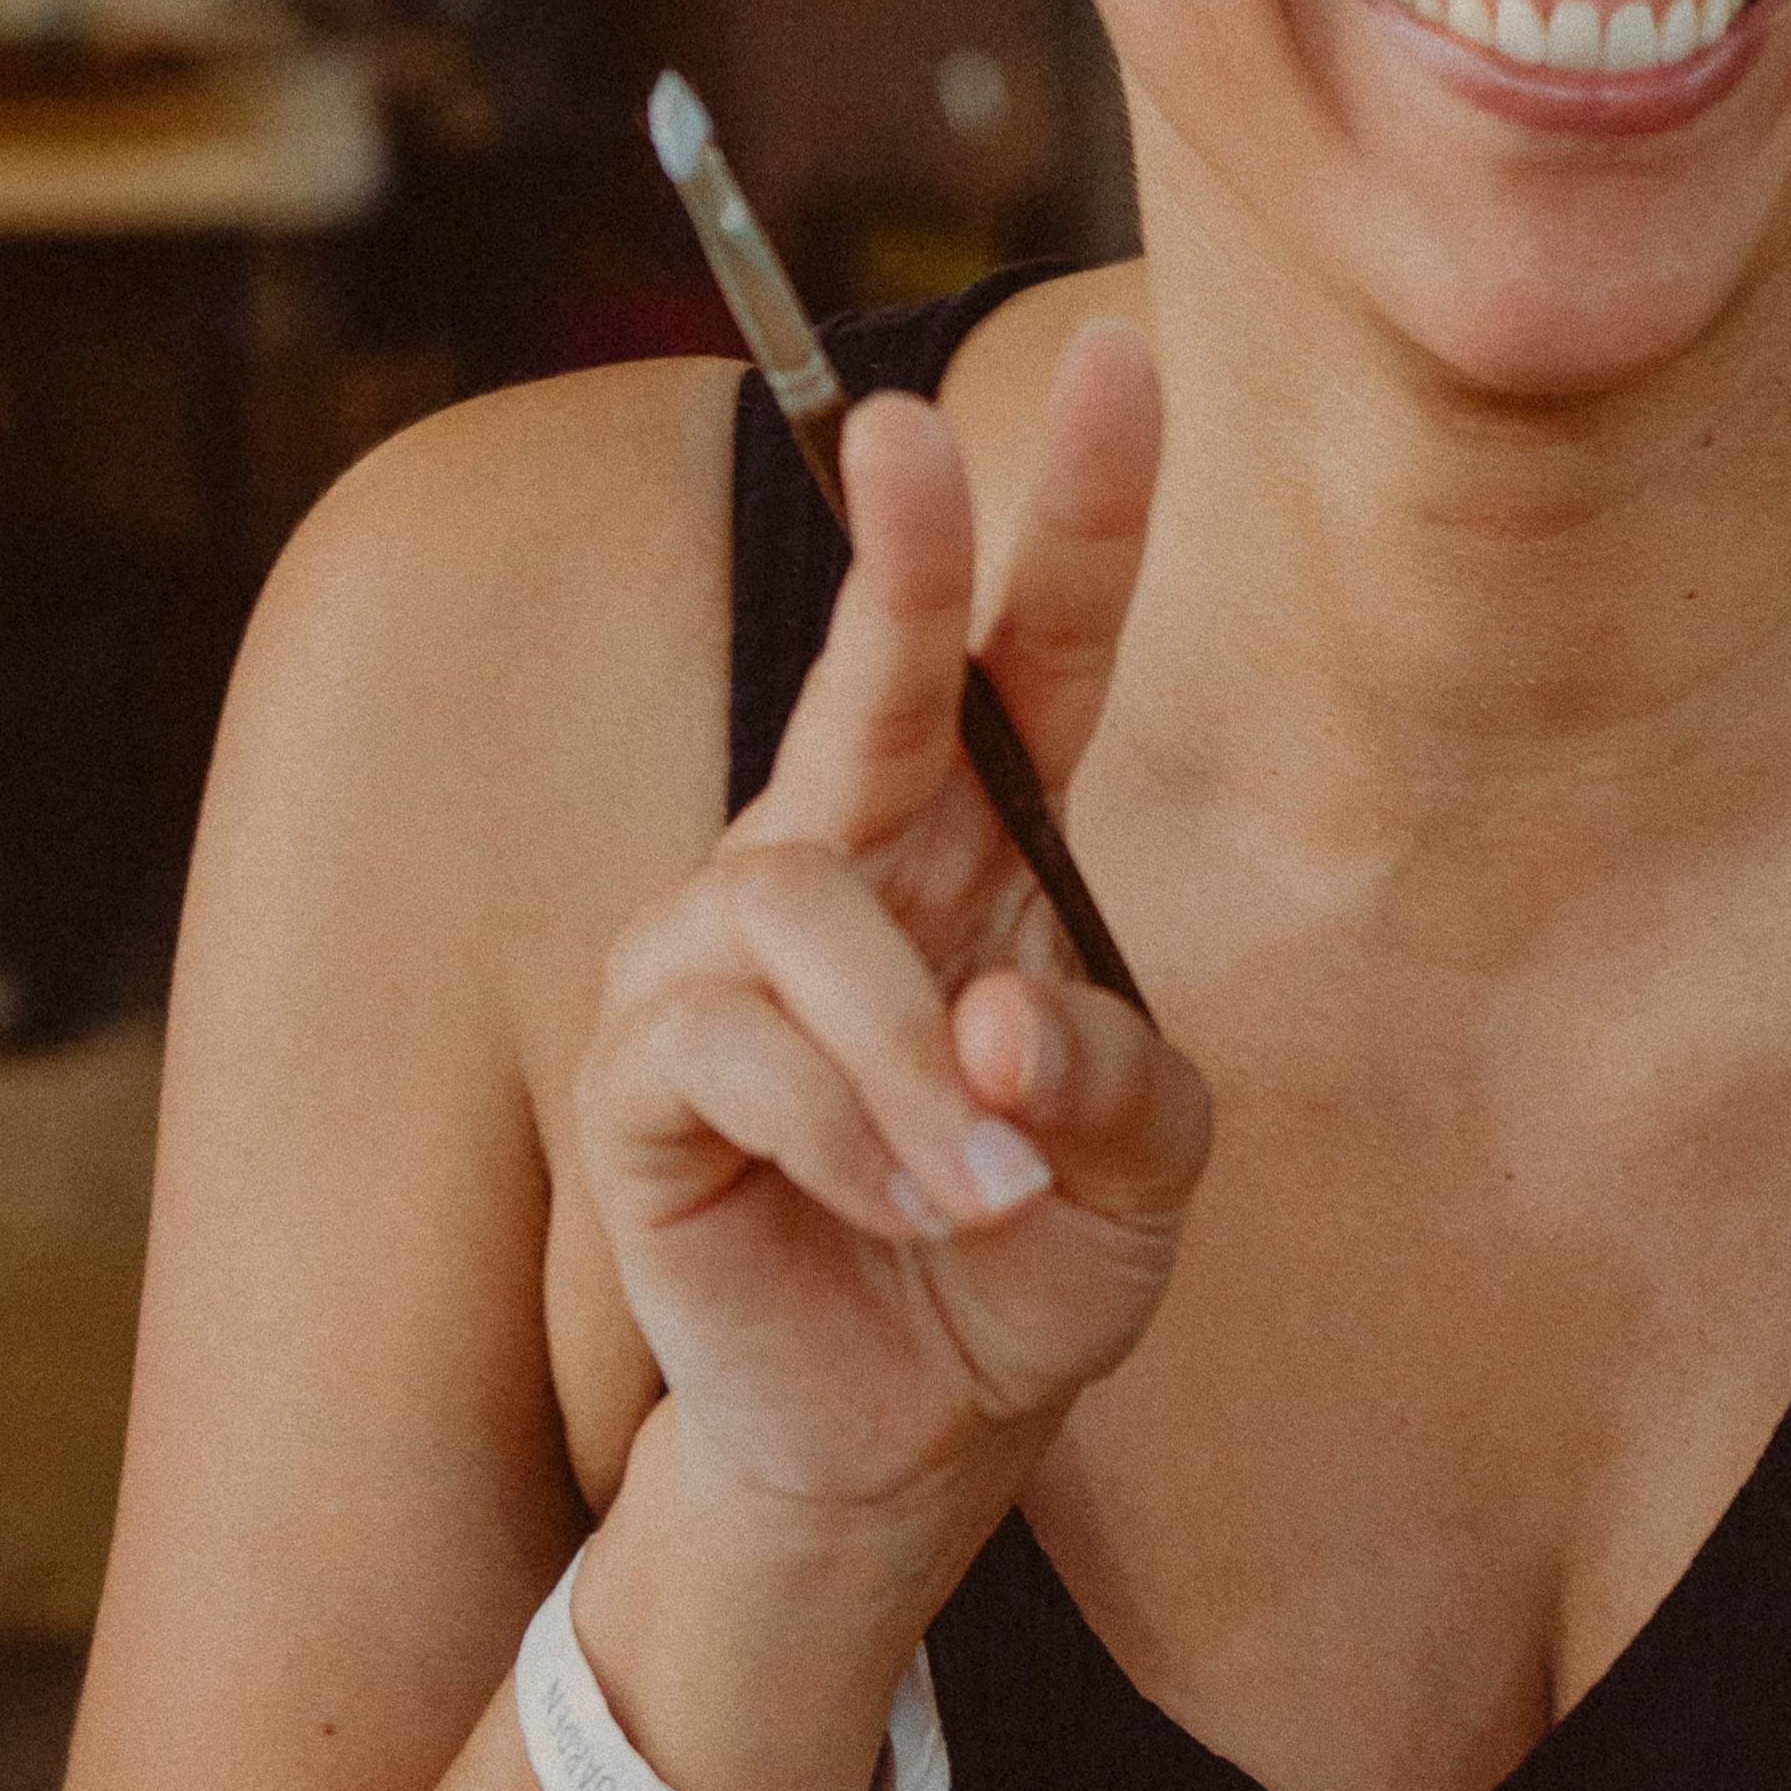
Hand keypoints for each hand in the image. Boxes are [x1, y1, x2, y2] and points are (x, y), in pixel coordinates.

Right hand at [576, 327, 1209, 1543]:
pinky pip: (737, 1049)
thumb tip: (1002, 1021)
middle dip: (896, 549)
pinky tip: (904, 1206)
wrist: (907, 1432)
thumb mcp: (1143, 1165)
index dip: (1081, 508)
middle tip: (899, 433)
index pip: (1036, 652)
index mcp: (989, 843)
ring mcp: (725, 948)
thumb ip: (1114, 1076)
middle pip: (872, 673)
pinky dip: (850, 1136)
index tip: (1129, 358)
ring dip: (913, 1057)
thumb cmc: (1028, 1250)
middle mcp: (850, 856)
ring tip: (987, 1184)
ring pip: (800, 902)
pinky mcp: (647, 1064)